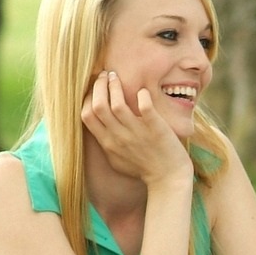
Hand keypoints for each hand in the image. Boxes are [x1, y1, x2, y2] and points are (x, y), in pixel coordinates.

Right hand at [80, 69, 190, 188]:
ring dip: (115, 85)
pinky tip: (143, 91)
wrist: (168, 180)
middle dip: (99, 85)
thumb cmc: (143, 169)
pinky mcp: (155, 129)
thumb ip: (106, 144)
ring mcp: (137, 133)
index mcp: (108, 143)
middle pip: (98, 105)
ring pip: (117, 103)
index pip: (87, 116)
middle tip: (105, 74)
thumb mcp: (117, 160)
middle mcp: (119, 137)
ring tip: (116, 75)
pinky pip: (145, 107)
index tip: (94, 87)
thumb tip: (98, 129)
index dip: (87, 97)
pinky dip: (142, 96)